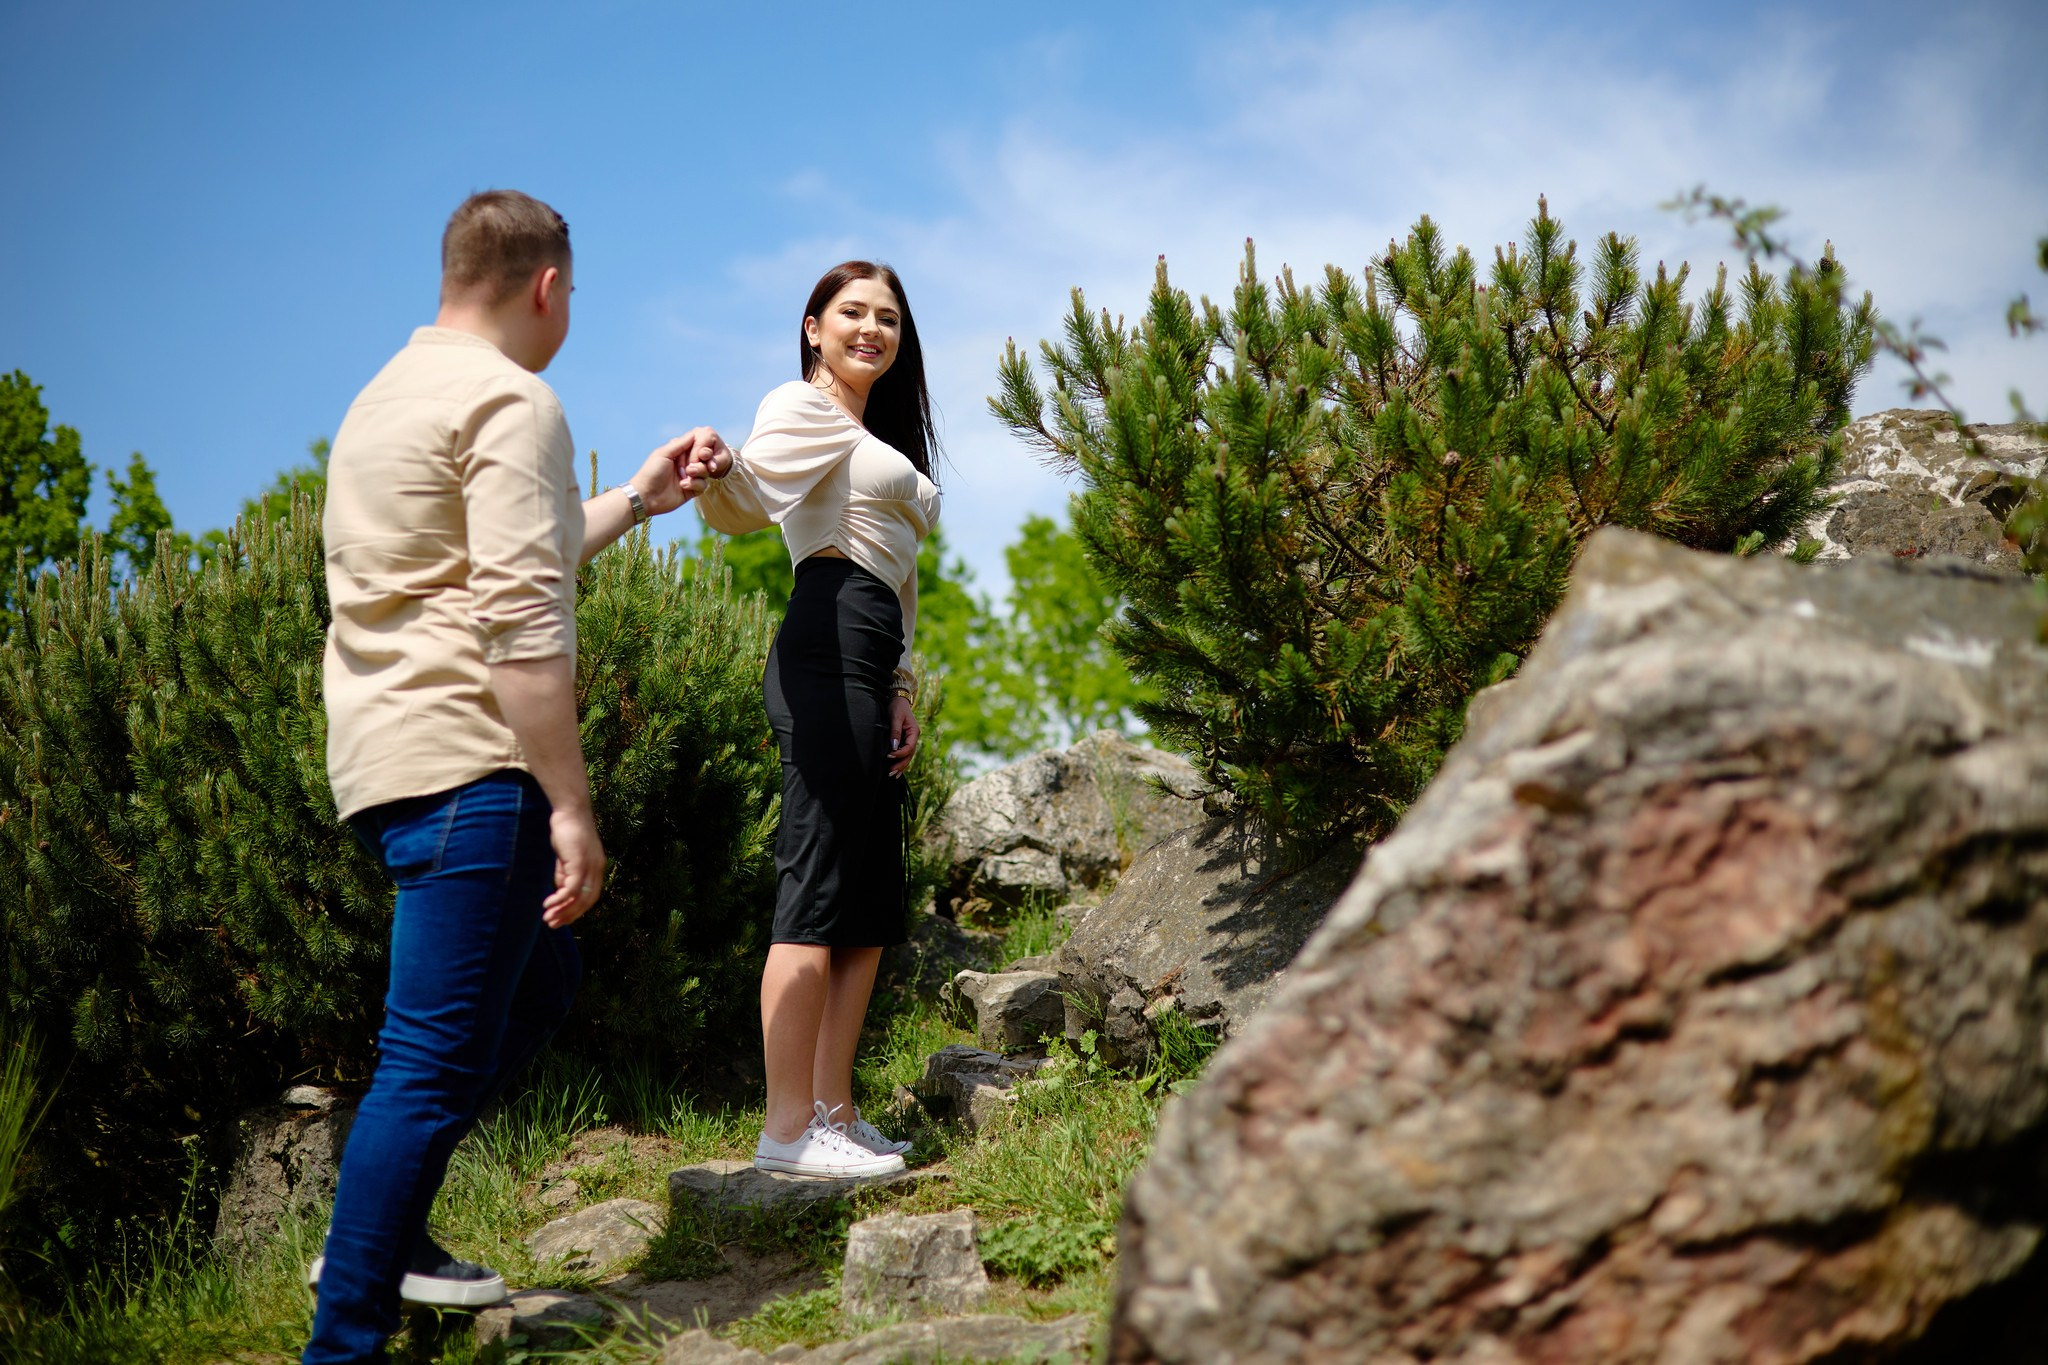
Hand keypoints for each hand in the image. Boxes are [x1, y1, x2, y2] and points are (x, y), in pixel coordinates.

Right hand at [543, 807, 605, 927]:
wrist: (570, 810)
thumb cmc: (567, 830)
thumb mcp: (566, 857)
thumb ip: (564, 874)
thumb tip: (560, 892)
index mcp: (597, 868)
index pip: (590, 897)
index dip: (577, 910)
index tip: (562, 919)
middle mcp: (597, 869)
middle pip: (587, 902)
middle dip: (569, 916)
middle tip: (552, 924)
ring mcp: (590, 867)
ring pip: (579, 898)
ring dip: (563, 911)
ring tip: (548, 919)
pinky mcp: (580, 863)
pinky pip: (571, 888)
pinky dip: (560, 900)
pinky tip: (548, 905)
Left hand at [629, 426, 724, 514]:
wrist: (646, 496)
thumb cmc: (651, 472)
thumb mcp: (664, 454)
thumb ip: (680, 444)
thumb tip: (695, 433)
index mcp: (678, 452)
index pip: (696, 445)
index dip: (700, 448)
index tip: (700, 452)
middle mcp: (685, 463)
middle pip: (704, 458)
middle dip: (700, 462)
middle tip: (690, 467)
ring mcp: (689, 477)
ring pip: (705, 471)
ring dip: (698, 472)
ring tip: (686, 476)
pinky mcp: (692, 490)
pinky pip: (703, 485)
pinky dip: (695, 484)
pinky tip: (683, 486)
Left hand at [886, 694, 918, 776]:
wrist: (898, 699)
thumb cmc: (897, 707)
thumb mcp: (896, 717)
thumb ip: (895, 732)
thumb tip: (894, 747)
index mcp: (914, 732)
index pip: (909, 748)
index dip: (899, 754)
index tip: (888, 755)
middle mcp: (913, 738)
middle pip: (909, 755)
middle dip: (900, 765)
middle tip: (890, 773)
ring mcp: (910, 740)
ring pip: (907, 757)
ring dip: (900, 766)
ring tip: (892, 775)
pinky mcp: (904, 741)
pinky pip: (904, 754)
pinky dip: (900, 762)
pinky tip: (895, 770)